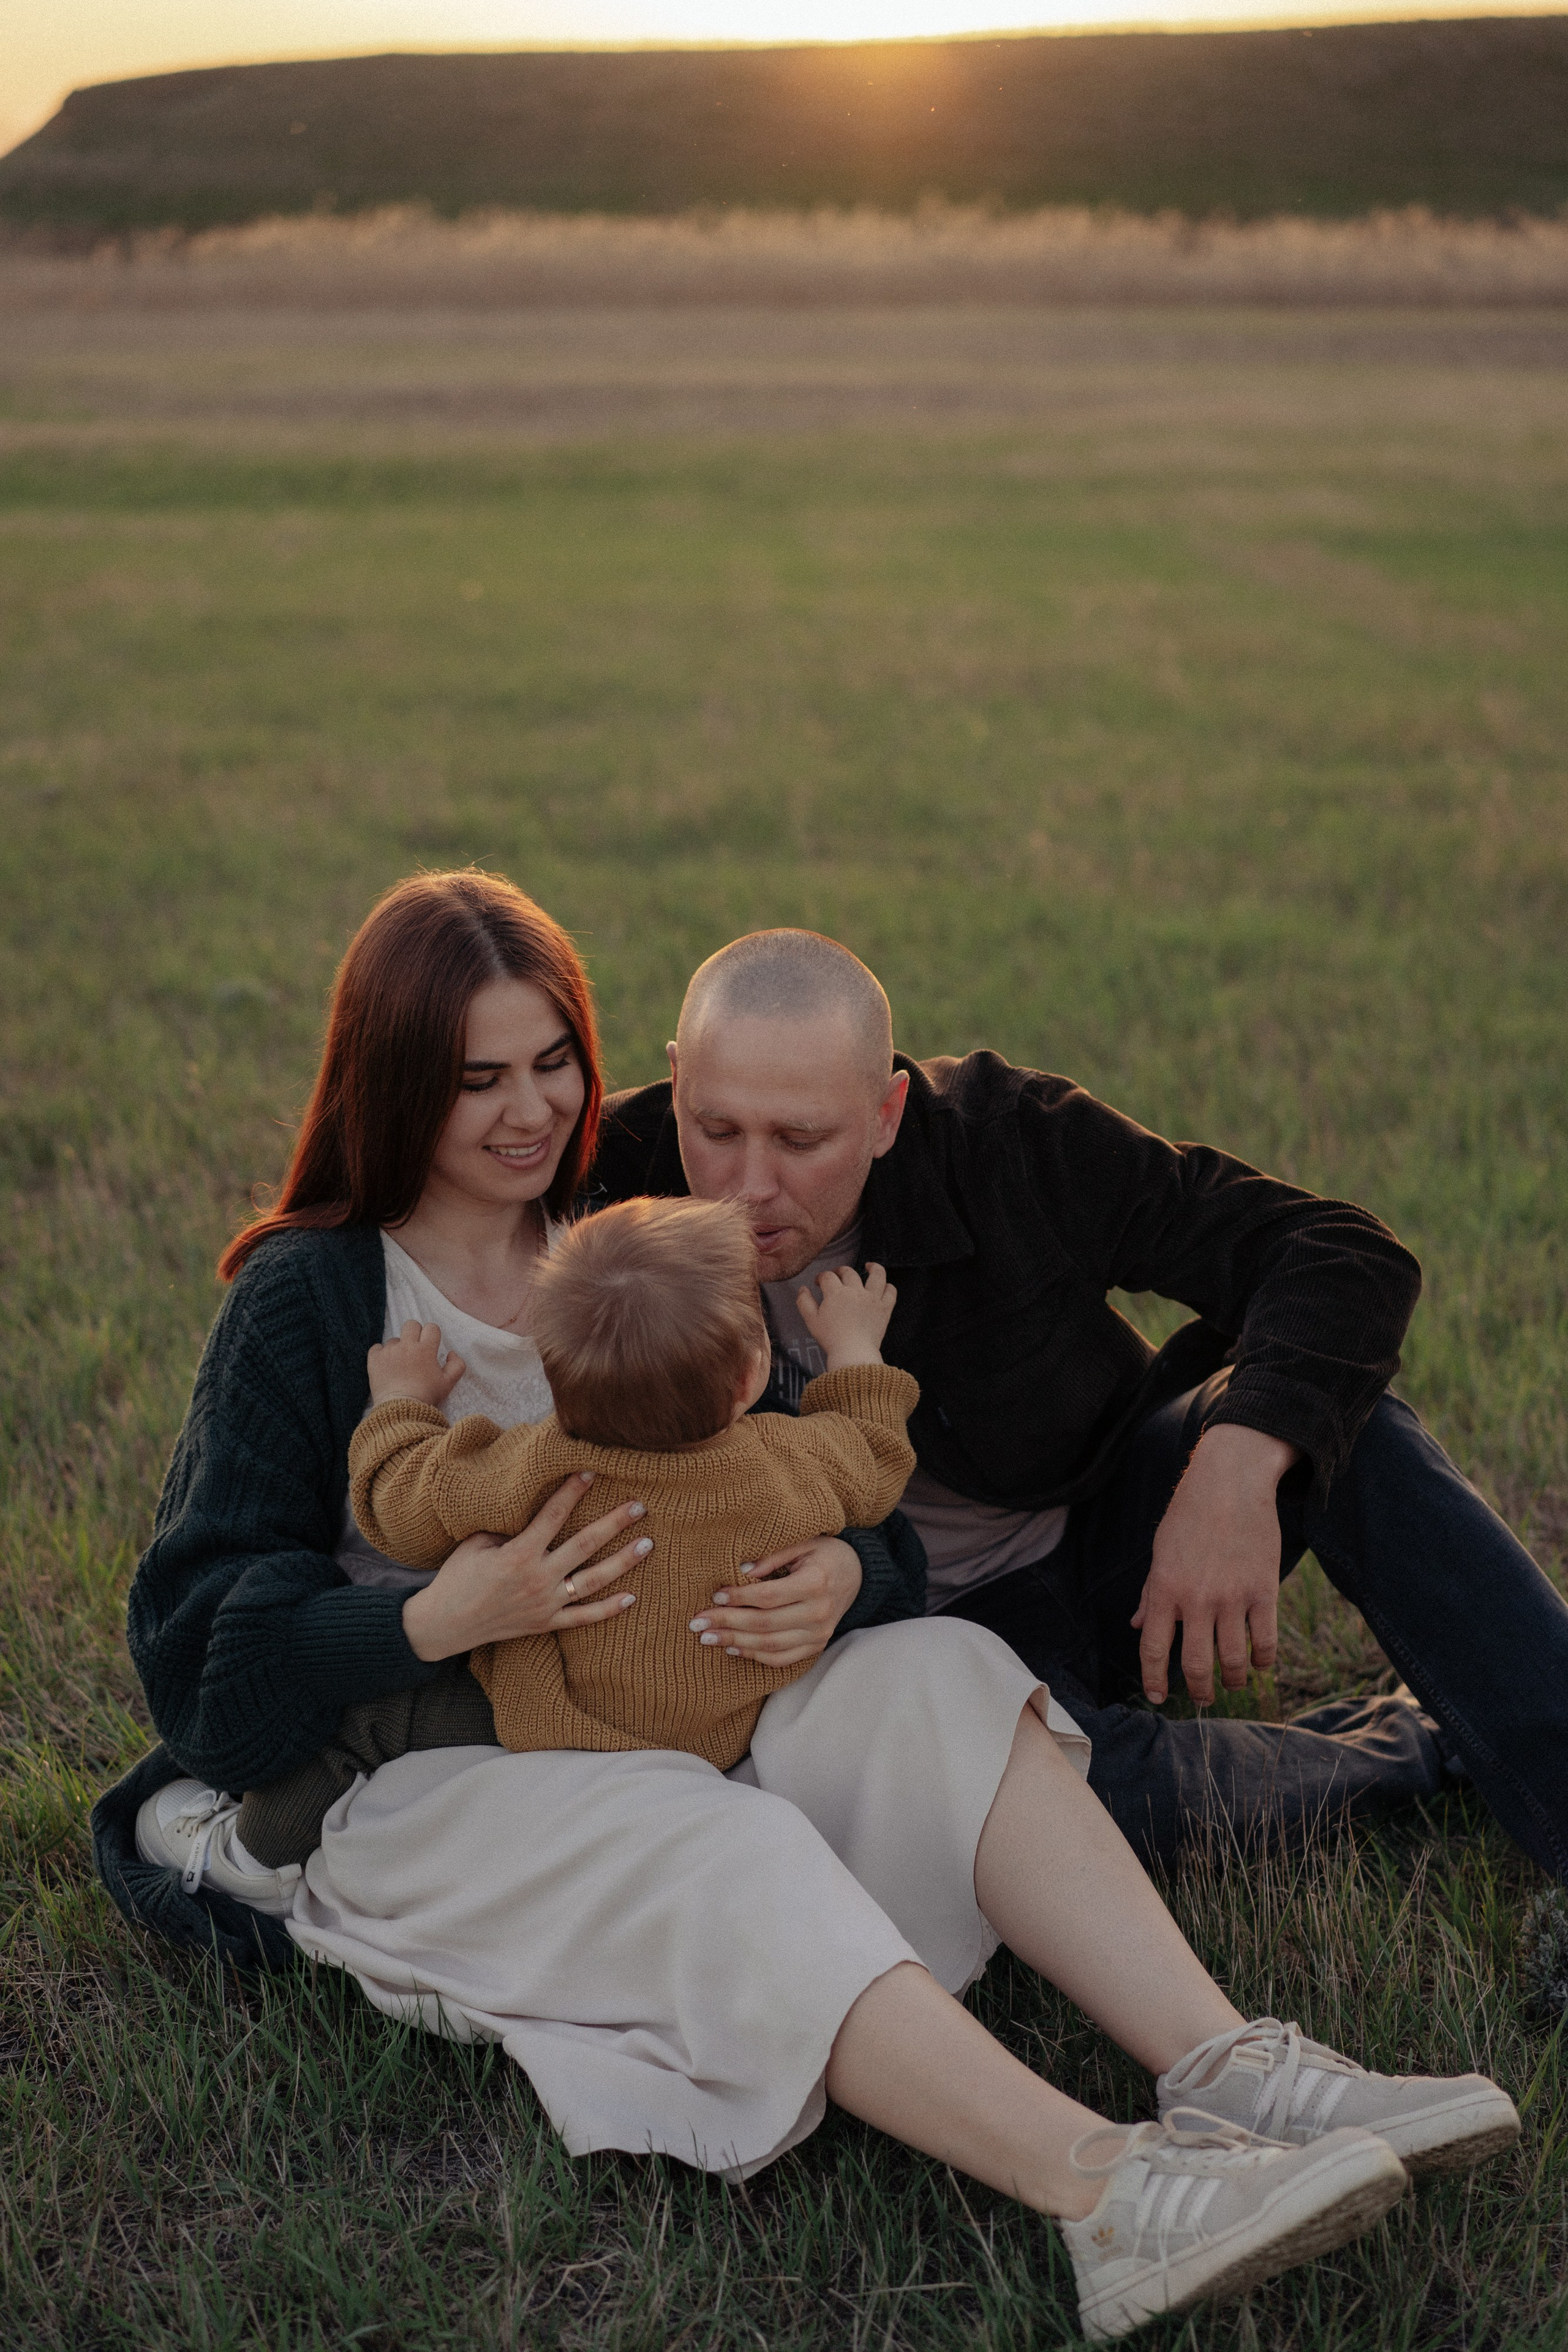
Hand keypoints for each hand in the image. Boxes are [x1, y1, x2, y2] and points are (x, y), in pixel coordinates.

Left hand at [369, 1321, 466, 1408]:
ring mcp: (389, 1351)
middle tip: (414, 1350)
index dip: (432, 1335)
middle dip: (414, 1334)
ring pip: (394, 1339)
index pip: (431, 1327)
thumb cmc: (426, 1396)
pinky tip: (386, 1366)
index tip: (430, 1346)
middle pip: (411, 1325)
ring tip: (399, 1365)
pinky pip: (377, 1348)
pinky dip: (381, 1355)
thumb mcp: (448, 1383)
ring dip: (397, 1348)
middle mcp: (407, 1346)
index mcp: (426, 1349)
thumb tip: (451, 1353)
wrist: (401, 1410)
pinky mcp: (375, 1359)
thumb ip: (457, 1365)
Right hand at [402, 1473, 651, 1660]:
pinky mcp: (546, 1624)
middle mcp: (538, 1578)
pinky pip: (583, 1618)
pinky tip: (632, 1596)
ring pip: (593, 1581)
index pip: (554, 1514)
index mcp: (519, 1554)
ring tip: (647, 1544)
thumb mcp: (476, 1543)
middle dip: (614, 1523)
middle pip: (585, 1544)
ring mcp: (545, 1604)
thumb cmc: (458, 1577)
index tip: (593, 1470)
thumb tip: (535, 1511)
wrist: (444, 1624)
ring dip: (622, 1562)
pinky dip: (609, 1609)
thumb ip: (508, 1528)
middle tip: (639, 1506)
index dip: (574, 1490)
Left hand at [688, 1535, 862, 1668]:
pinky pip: (782, 1658)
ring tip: (707, 1637)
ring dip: (735, 1642)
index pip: (768, 1596)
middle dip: (727, 1623)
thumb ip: (772, 1556)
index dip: (739, 1598)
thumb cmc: (824, 1553)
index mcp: (815, 1583)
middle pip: (765, 1624)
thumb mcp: (803, 1543)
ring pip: (770, 1645)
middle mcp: (819, 1613)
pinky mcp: (816, 1646)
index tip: (714, 1595)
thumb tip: (741, 1572)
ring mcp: (818, 1634)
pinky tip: (733, 1648)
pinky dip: (755, 1655)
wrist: (856, 1574)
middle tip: (697, 1622)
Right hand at [796, 1263, 895, 1370]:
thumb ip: (804, 1302)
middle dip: (840, 1270)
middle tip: (837, 1274)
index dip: (821, 1277)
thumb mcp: (811, 1321)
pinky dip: (889, 1287)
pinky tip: (884, 1285)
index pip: (828, 1276)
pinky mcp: (885, 1309)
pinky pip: (891, 1292)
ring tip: (869, 1266)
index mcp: (836, 1293)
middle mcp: (855, 1291)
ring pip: (877, 1275)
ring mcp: (873, 1298)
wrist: (853, 1353)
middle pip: (849, 1272)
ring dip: (873, 1267)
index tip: (819, 1282)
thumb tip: (803, 1289)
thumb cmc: (831, 1339)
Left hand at [1132, 1424, 1298, 1705]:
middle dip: (1198, 1691)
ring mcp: (1232, 1597)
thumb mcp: (1161, 1551)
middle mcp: (1196, 1599)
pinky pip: (1265, 1641)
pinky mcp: (1263, 1591)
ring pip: (1232, 1660)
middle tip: (1203, 1699)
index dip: (1154, 1680)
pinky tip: (1259, 1663)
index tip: (1157, 1698)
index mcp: (1165, 1589)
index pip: (1153, 1649)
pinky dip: (1262, 1661)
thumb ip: (1151, 1593)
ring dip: (1232, 1681)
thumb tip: (1138, 1626)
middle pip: (1194, 1664)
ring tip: (1232, 1684)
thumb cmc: (1190, 1514)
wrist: (1230, 1482)